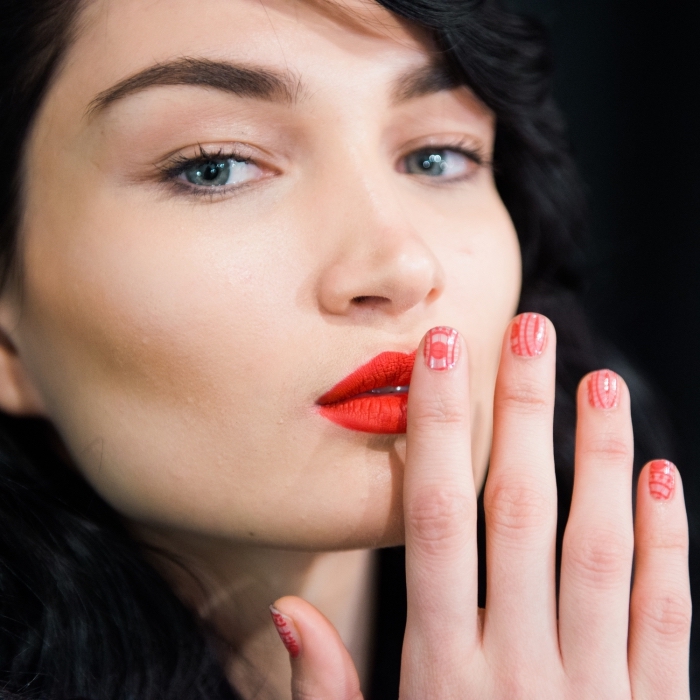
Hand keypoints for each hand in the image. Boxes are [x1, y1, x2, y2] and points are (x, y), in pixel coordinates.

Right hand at [271, 315, 691, 698]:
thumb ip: (329, 691)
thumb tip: (290, 610)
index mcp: (443, 674)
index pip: (435, 522)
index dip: (437, 433)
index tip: (440, 359)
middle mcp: (519, 669)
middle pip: (518, 514)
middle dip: (518, 415)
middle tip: (528, 332)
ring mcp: (594, 691)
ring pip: (600, 550)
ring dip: (599, 460)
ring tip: (599, 383)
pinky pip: (667, 616)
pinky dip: (669, 542)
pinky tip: (664, 476)